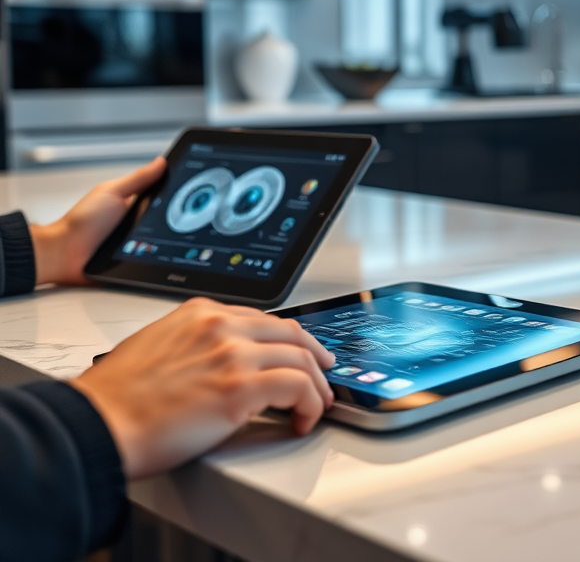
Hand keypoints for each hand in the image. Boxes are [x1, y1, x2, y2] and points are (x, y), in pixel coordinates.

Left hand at [31, 157, 165, 286]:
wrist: (65, 254)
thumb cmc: (82, 222)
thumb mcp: (112, 192)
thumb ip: (138, 178)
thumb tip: (161, 162)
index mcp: (134, 204)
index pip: (163, 197)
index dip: (176, 193)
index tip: (188, 189)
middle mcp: (137, 223)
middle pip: (168, 219)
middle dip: (175, 219)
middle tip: (178, 216)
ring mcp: (138, 243)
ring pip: (165, 240)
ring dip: (168, 240)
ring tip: (168, 236)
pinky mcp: (136, 262)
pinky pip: (155, 259)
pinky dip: (159, 256)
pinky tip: (161, 252)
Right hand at [70, 298, 335, 479]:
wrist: (97, 424)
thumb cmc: (117, 399)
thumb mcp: (157, 346)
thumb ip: (194, 343)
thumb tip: (223, 362)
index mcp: (200, 312)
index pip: (264, 318)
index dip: (290, 339)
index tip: (300, 352)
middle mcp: (220, 325)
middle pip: (291, 333)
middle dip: (314, 355)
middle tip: (324, 374)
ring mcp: (233, 353)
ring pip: (302, 359)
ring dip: (316, 385)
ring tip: (317, 405)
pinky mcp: (241, 387)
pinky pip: (299, 387)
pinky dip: (311, 404)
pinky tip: (304, 419)